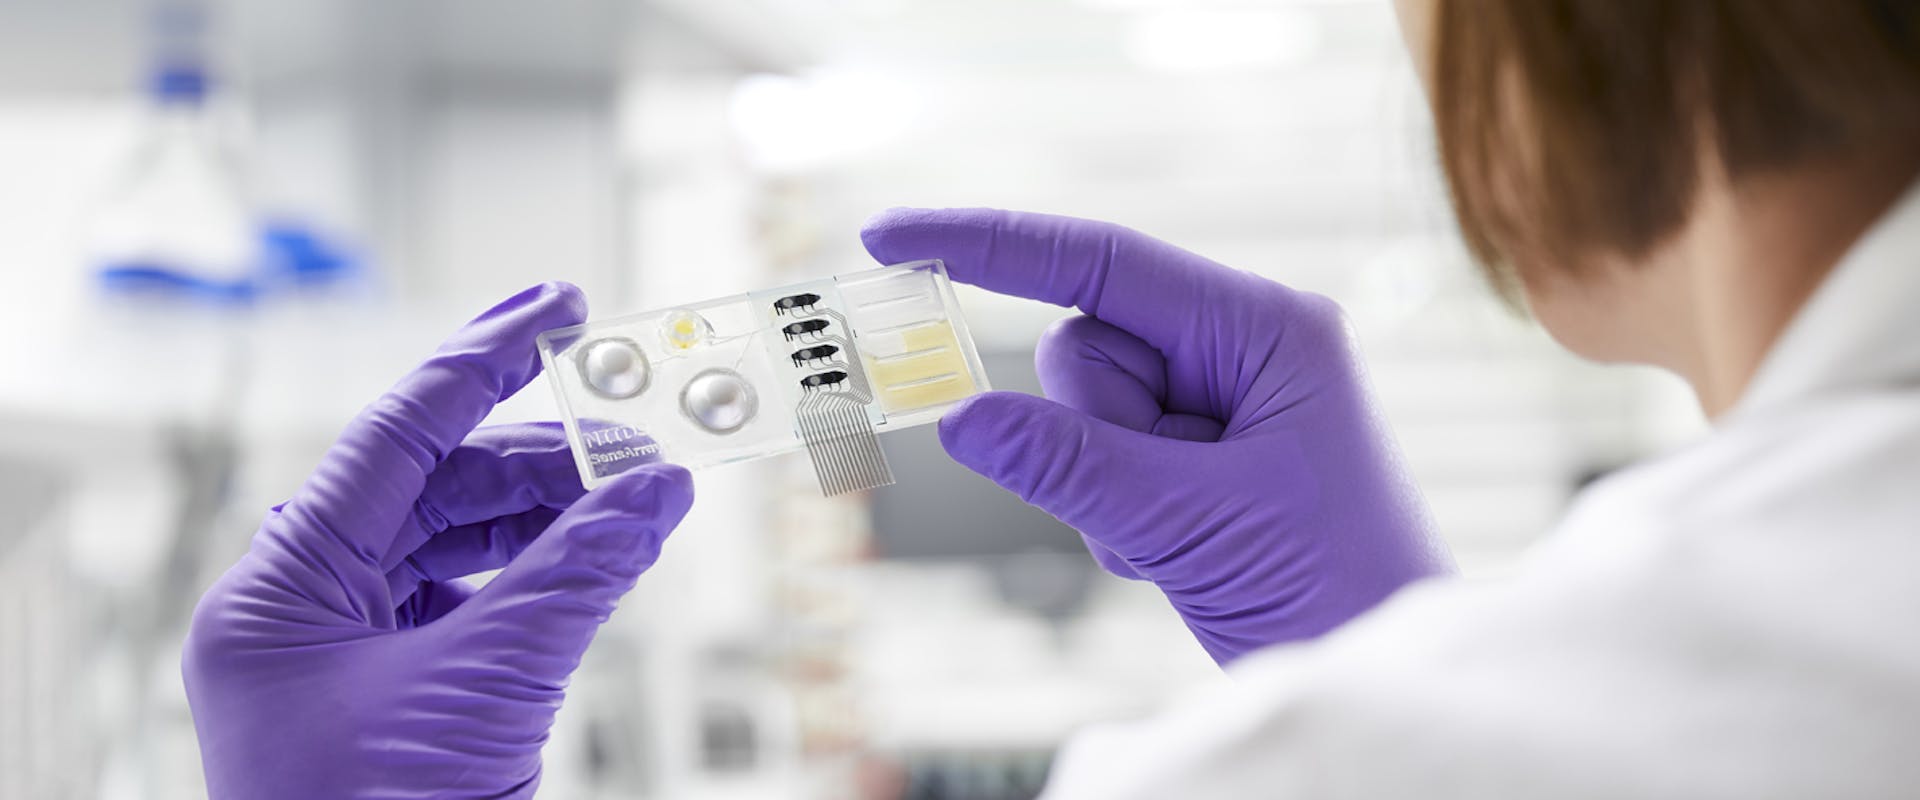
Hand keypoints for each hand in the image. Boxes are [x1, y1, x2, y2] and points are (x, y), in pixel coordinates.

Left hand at [182, 284, 694, 797]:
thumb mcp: (490, 684)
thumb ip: (578, 573)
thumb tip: (655, 488)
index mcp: (278, 593)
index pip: (391, 438)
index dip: (481, 360)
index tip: (554, 304)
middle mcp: (302, 611)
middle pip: (433, 487)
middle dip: (542, 453)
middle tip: (640, 431)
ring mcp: (346, 654)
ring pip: (459, 544)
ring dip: (553, 515)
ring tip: (642, 492)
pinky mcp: (393, 691)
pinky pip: (472, 602)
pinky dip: (543, 575)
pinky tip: (608, 551)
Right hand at [862, 209, 1452, 663]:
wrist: (1373, 664)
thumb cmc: (1331, 585)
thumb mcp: (1191, 522)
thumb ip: (1067, 465)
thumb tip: (958, 417)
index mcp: (1264, 329)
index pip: (1103, 261)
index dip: (991, 244)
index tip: (891, 236)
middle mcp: (1239, 347)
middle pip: (1082, 348)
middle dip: (1093, 433)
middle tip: (1162, 504)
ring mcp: (1213, 402)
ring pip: (1076, 413)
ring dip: (1103, 488)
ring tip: (1181, 540)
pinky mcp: (1191, 455)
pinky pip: (1092, 462)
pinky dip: (1115, 517)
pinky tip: (1181, 553)